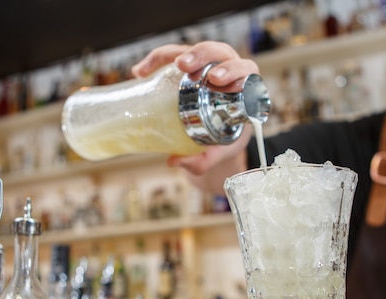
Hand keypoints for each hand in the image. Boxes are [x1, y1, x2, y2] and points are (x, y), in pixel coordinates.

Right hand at [132, 41, 257, 193]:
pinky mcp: (188, 61)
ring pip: (196, 49)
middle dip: (204, 56)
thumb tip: (175, 161)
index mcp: (244, 87)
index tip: (217, 81)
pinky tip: (140, 72)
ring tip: (162, 67)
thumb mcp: (220, 150)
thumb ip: (203, 160)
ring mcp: (207, 63)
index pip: (245, 70)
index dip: (234, 71)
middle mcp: (228, 68)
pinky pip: (172, 55)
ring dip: (180, 54)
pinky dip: (157, 59)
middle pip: (220, 52)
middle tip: (188, 69)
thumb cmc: (225, 136)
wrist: (217, 131)